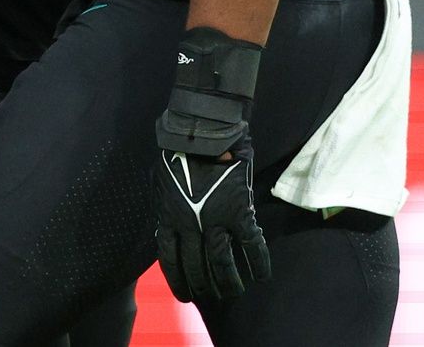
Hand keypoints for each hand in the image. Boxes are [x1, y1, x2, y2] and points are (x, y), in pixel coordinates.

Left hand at [154, 27, 269, 302]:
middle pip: (198, 268)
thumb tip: (166, 228)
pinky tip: (262, 275)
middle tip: (215, 295)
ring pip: (224, 264)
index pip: (170, 261)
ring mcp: (216, 219)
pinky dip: (259, 263)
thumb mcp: (162, 182)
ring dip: (231, 283)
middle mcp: (190, 224)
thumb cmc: (179, 151)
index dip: (179, 283)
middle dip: (207, 287)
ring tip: (237, 291)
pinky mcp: (240, 210)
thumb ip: (167, 208)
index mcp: (168, 217)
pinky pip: (252, 246)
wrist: (203, 127)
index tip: (187, 296)